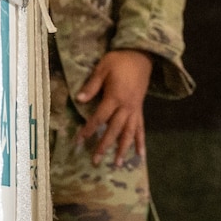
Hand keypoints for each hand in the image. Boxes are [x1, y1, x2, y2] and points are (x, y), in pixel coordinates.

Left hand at [75, 49, 153, 167]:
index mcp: (115, 97)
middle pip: (114, 130)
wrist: (141, 56)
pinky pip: (141, 128)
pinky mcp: (140, 110)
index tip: (79, 140)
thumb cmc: (119, 60)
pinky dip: (140, 141)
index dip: (89, 129)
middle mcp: (126, 107)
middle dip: (104, 145)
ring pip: (129, 133)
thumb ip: (92, 85)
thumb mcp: (102, 68)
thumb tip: (79, 99)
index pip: (99, 117)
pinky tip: (140, 154)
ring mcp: (135, 110)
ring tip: (117, 164)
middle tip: (96, 161)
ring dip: (123, 149)